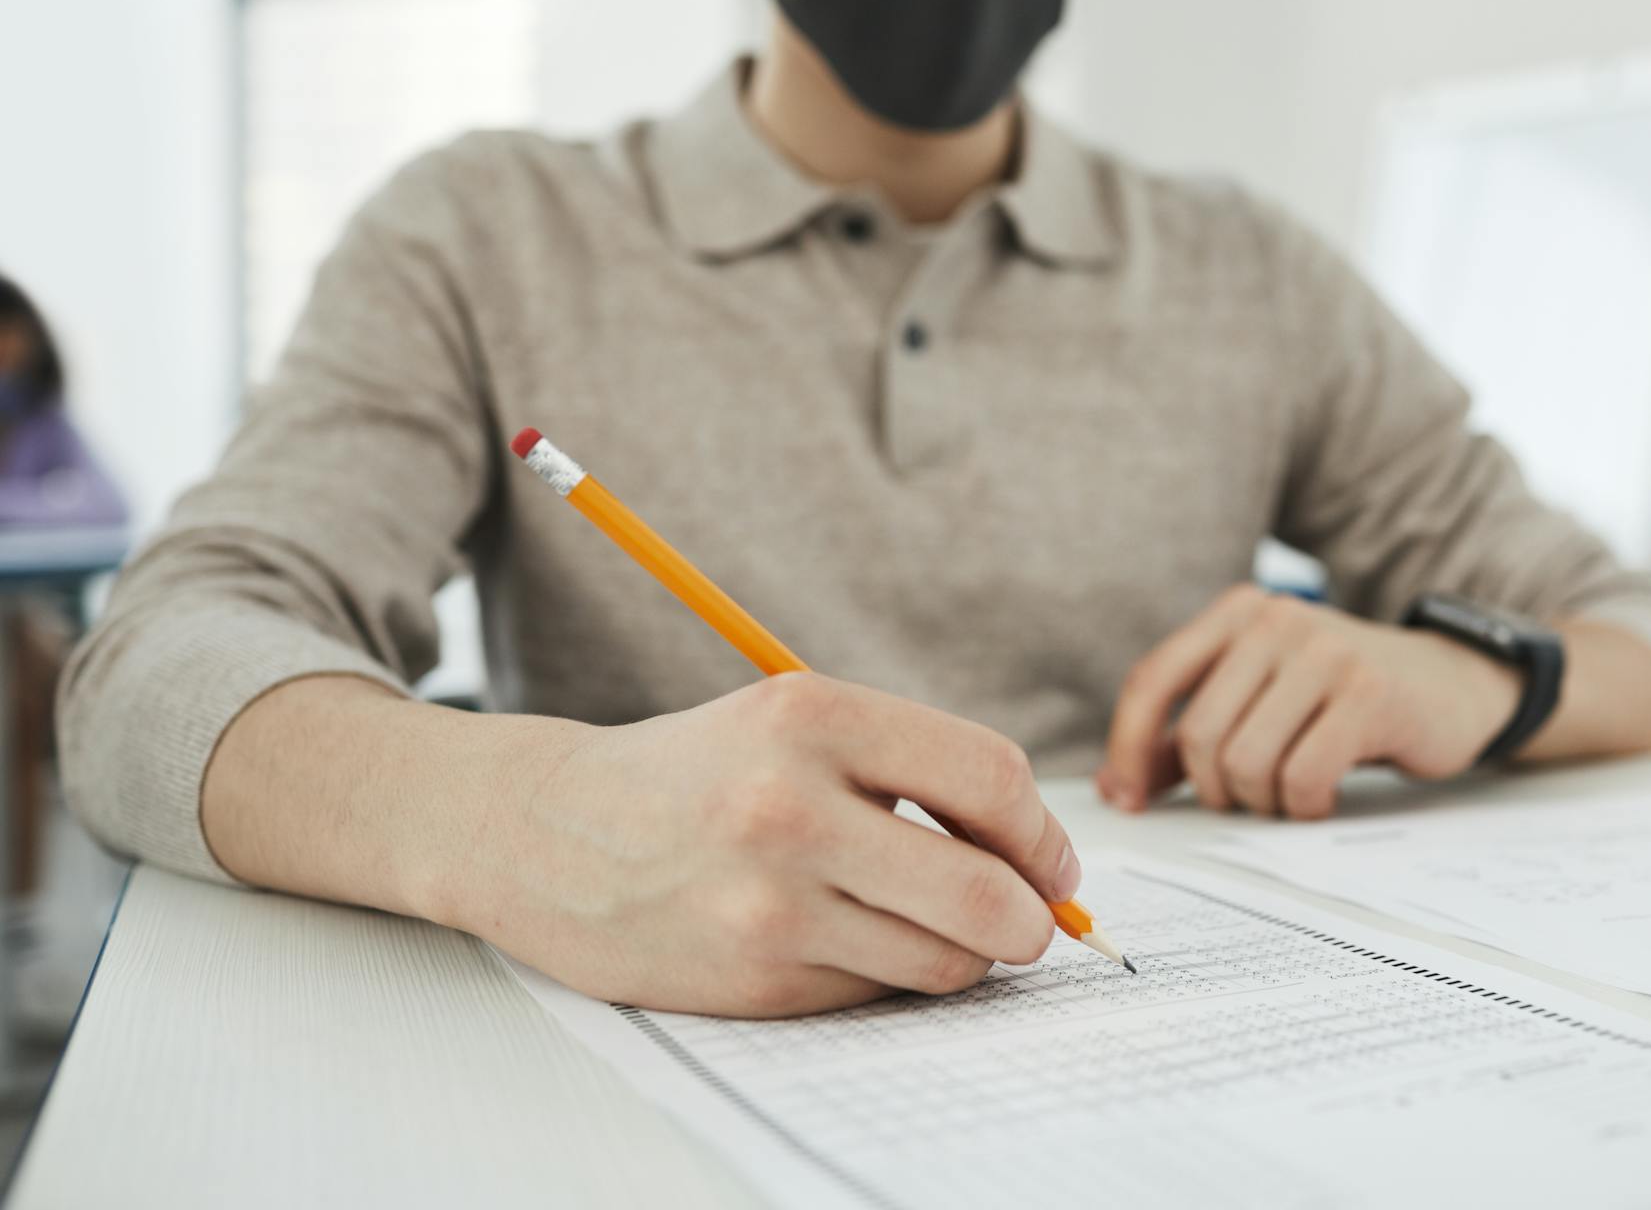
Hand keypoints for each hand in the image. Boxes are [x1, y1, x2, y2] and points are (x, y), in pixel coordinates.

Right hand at [450, 673, 1078, 1016]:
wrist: (545, 832)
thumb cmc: (695, 773)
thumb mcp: (793, 721)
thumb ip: (912, 770)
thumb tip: (1038, 860)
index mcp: (812, 714)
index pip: (991, 778)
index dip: (1043, 833)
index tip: (1051, 863)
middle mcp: (791, 805)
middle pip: (987, 893)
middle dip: (1033, 920)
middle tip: (1032, 921)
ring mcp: (769, 900)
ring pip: (944, 958)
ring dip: (965, 954)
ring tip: (927, 923)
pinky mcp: (752, 974)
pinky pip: (877, 990)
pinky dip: (887, 974)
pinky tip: (842, 938)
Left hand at [1097, 585, 1521, 818]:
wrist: (1453, 685)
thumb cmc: (1342, 700)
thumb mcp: (1262, 697)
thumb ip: (1192, 733)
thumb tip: (1117, 787)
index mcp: (1236, 613)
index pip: (1152, 681)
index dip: (1129, 749)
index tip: (1129, 800)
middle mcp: (1274, 620)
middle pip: (1199, 735)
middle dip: (1215, 789)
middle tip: (1251, 798)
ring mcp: (1324, 653)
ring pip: (1246, 761)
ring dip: (1263, 801)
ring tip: (1291, 792)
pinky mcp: (1367, 694)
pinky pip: (1301, 776)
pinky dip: (1304, 805)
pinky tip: (1323, 796)